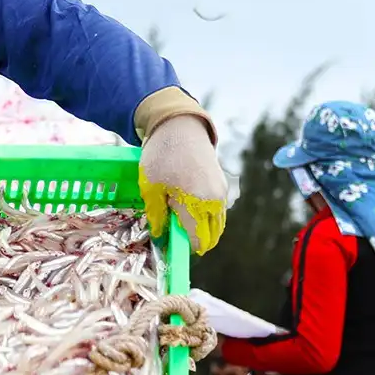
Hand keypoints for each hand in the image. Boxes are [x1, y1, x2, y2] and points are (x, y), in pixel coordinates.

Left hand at [138, 114, 227, 254]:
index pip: (196, 241)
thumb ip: (157, 215)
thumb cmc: (161, 156)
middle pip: (211, 237)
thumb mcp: (151, 188)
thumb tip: (160, 236)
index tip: (169, 243)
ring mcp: (221, 193)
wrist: (181, 127)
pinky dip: (208, 218)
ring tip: (181, 220)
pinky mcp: (223, 186)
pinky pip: (219, 212)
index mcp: (195, 203)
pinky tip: (190, 209)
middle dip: (194, 242)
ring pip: (217, 226)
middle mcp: (214, 201)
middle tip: (174, 234)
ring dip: (202, 231)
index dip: (182, 248)